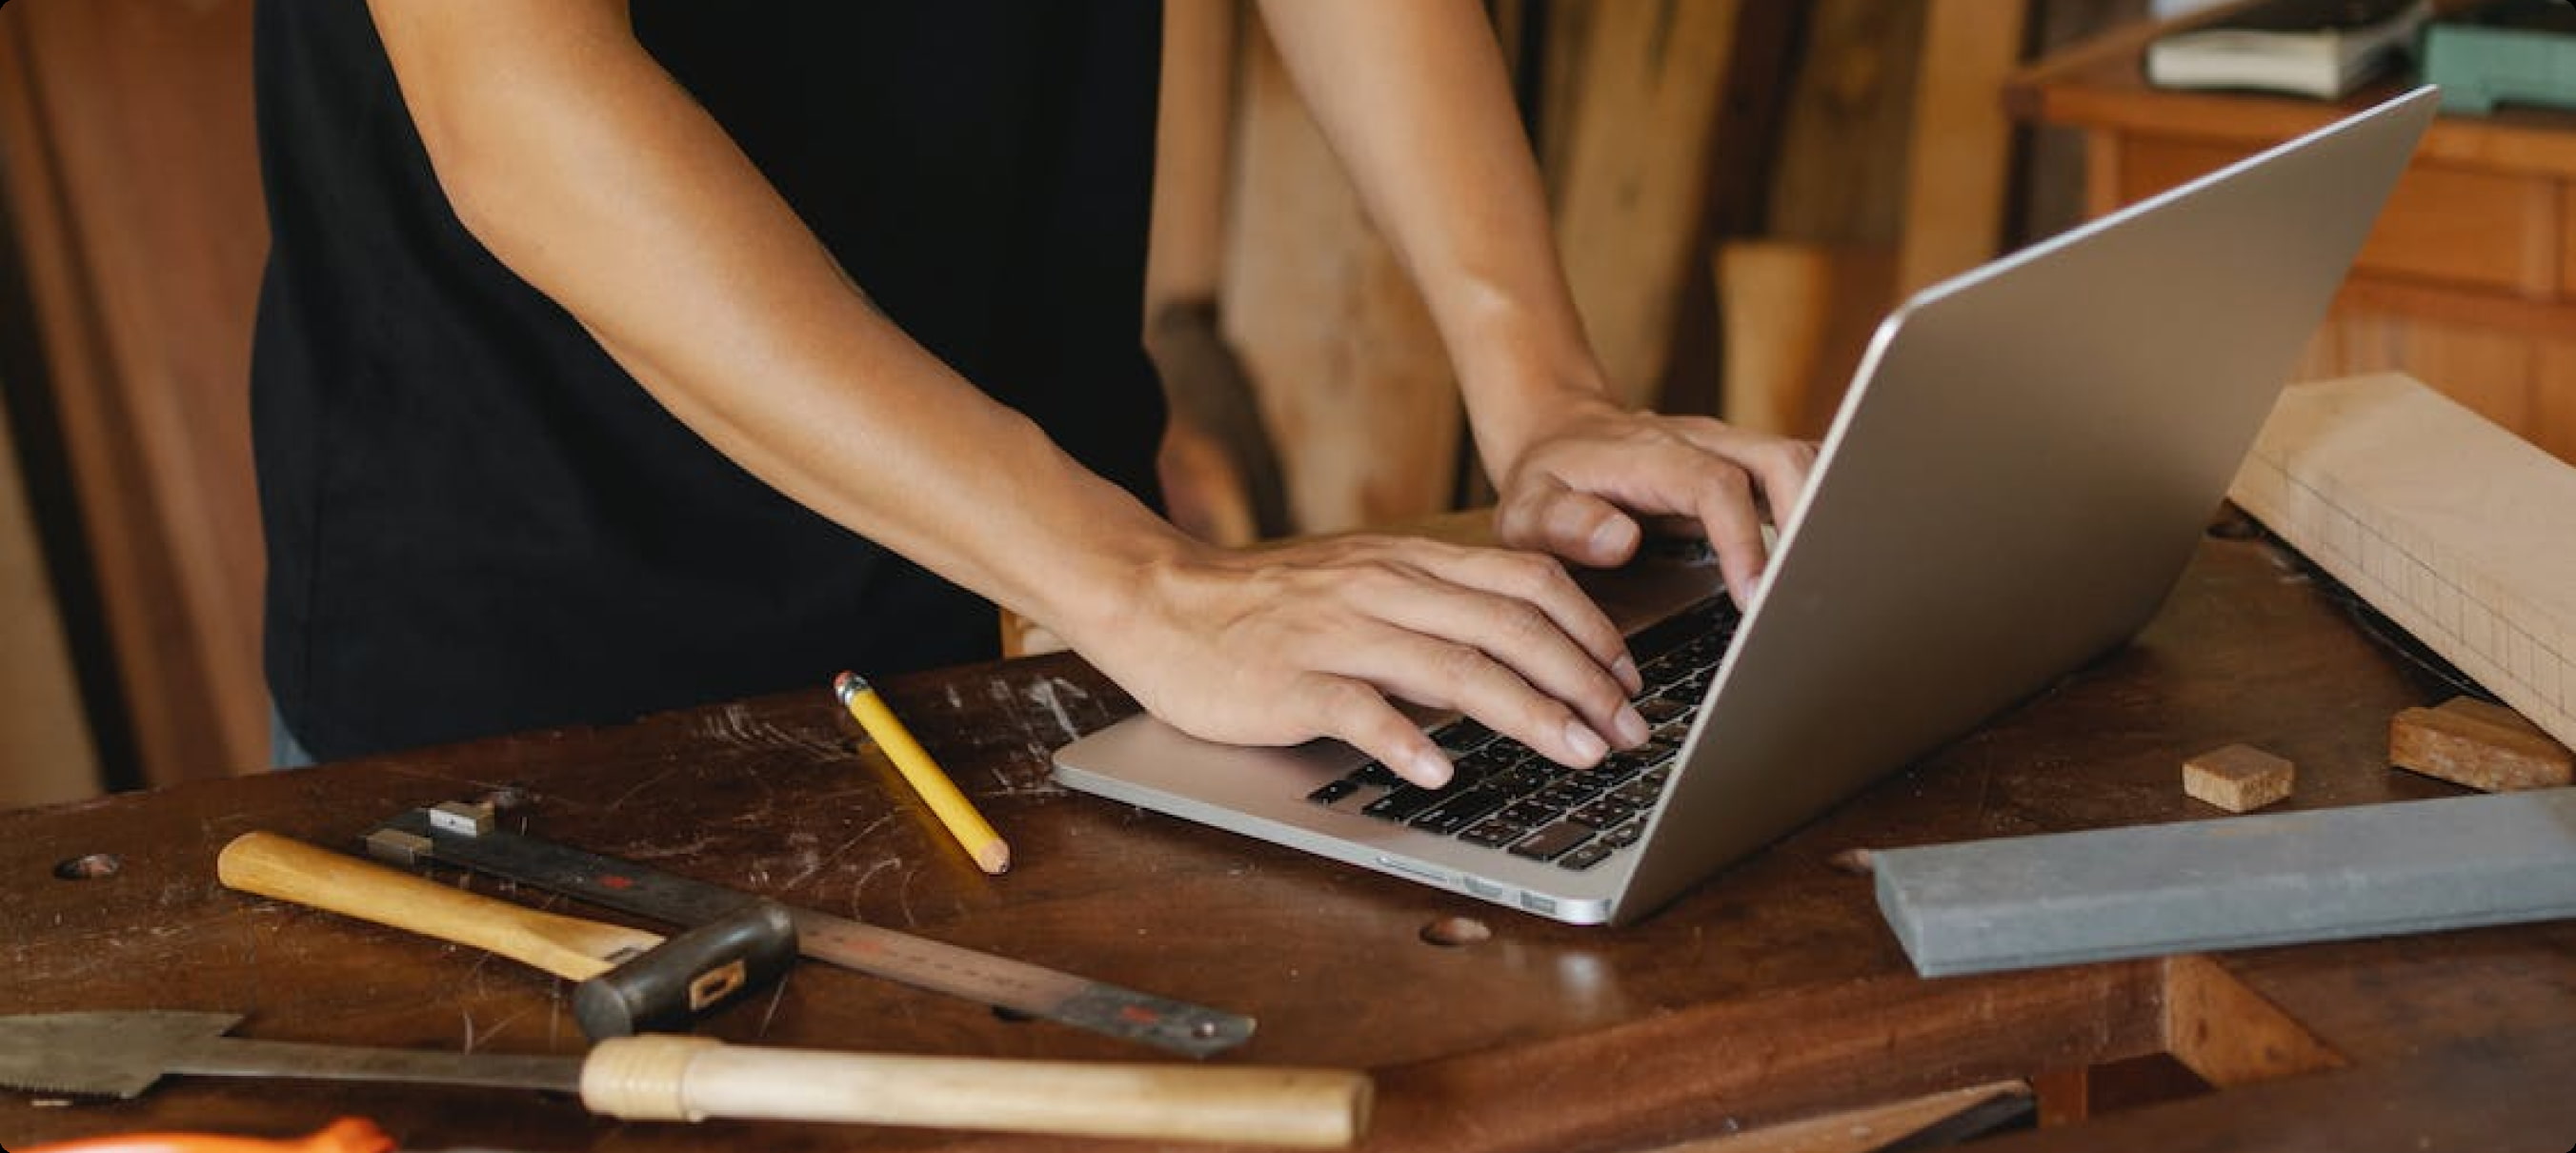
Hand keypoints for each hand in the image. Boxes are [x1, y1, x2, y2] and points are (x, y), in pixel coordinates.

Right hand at [1067, 535, 1654, 786]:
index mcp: (1407, 563)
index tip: (1628, 677)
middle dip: (1582, 679)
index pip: (1524, 580)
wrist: (1157, 598)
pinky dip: (1403, 740)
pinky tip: (1439, 773)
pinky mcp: (1288, 679)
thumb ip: (1432, 610)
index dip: (1589, 628)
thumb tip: (1514, 654)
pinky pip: (1356, 707)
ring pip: (1451, 666)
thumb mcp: (1362, 586)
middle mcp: (1383, 588)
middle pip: (1507, 624)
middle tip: (1627, 730)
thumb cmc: (1264, 607)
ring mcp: (1336, 632)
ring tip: (1576, 751)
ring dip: (1526, 711)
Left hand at [1491, 396, 1817, 606]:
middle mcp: (1702, 443)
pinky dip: (1820, 510)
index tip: (1754, 596)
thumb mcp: (1527, 508)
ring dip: (1826, 513)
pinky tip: (1821, 560)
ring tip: (1827, 580)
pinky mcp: (1744, 466)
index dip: (1743, 540)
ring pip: (1802, 461)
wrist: (1558, 435)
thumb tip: (1621, 540)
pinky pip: (1798, 477)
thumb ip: (1563, 524)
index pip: (1716, 487)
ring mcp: (1730, 450)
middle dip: (1809, 521)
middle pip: (1781, 460)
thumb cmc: (1547, 483)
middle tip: (1809, 592)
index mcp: (1651, 456)